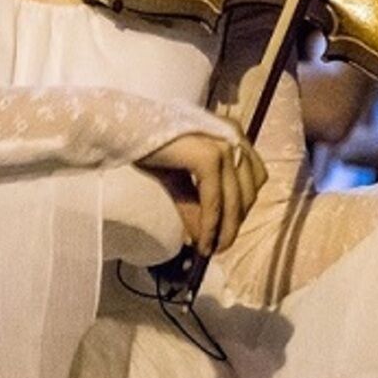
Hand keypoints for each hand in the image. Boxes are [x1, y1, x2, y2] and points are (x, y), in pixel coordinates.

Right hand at [140, 129, 268, 259]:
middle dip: (235, 221)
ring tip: (212, 249)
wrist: (124, 128)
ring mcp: (222, 144)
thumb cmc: (149, 146)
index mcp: (230, 131)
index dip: (244, 205)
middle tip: (220, 245)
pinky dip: (210, 225)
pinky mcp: (209, 156)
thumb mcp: (178, 178)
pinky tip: (202, 242)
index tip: (229, 227)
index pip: (253, 176)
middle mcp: (232, 134)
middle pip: (249, 190)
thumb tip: (204, 238)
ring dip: (225, 230)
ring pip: (235, 199)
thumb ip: (195, 204)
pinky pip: (215, 201)